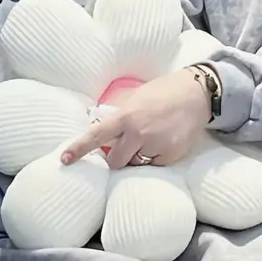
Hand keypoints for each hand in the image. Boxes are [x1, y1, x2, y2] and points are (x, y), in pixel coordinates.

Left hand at [61, 69, 212, 169]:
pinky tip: (165, 141)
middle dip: (117, 159)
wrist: (196, 94)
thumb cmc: (163, 94)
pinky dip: (156, 158)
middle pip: (115, 162)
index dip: (79, 149)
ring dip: (138, 157)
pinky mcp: (171, 156)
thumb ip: (119, 117)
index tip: (65, 160)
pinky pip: (155, 166)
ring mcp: (155, 146)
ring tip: (152, 138)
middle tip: (128, 146)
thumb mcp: (136, 99)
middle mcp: (138, 133)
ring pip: (136, 165)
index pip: (97, 136)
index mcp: (126, 117)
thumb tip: (101, 133)